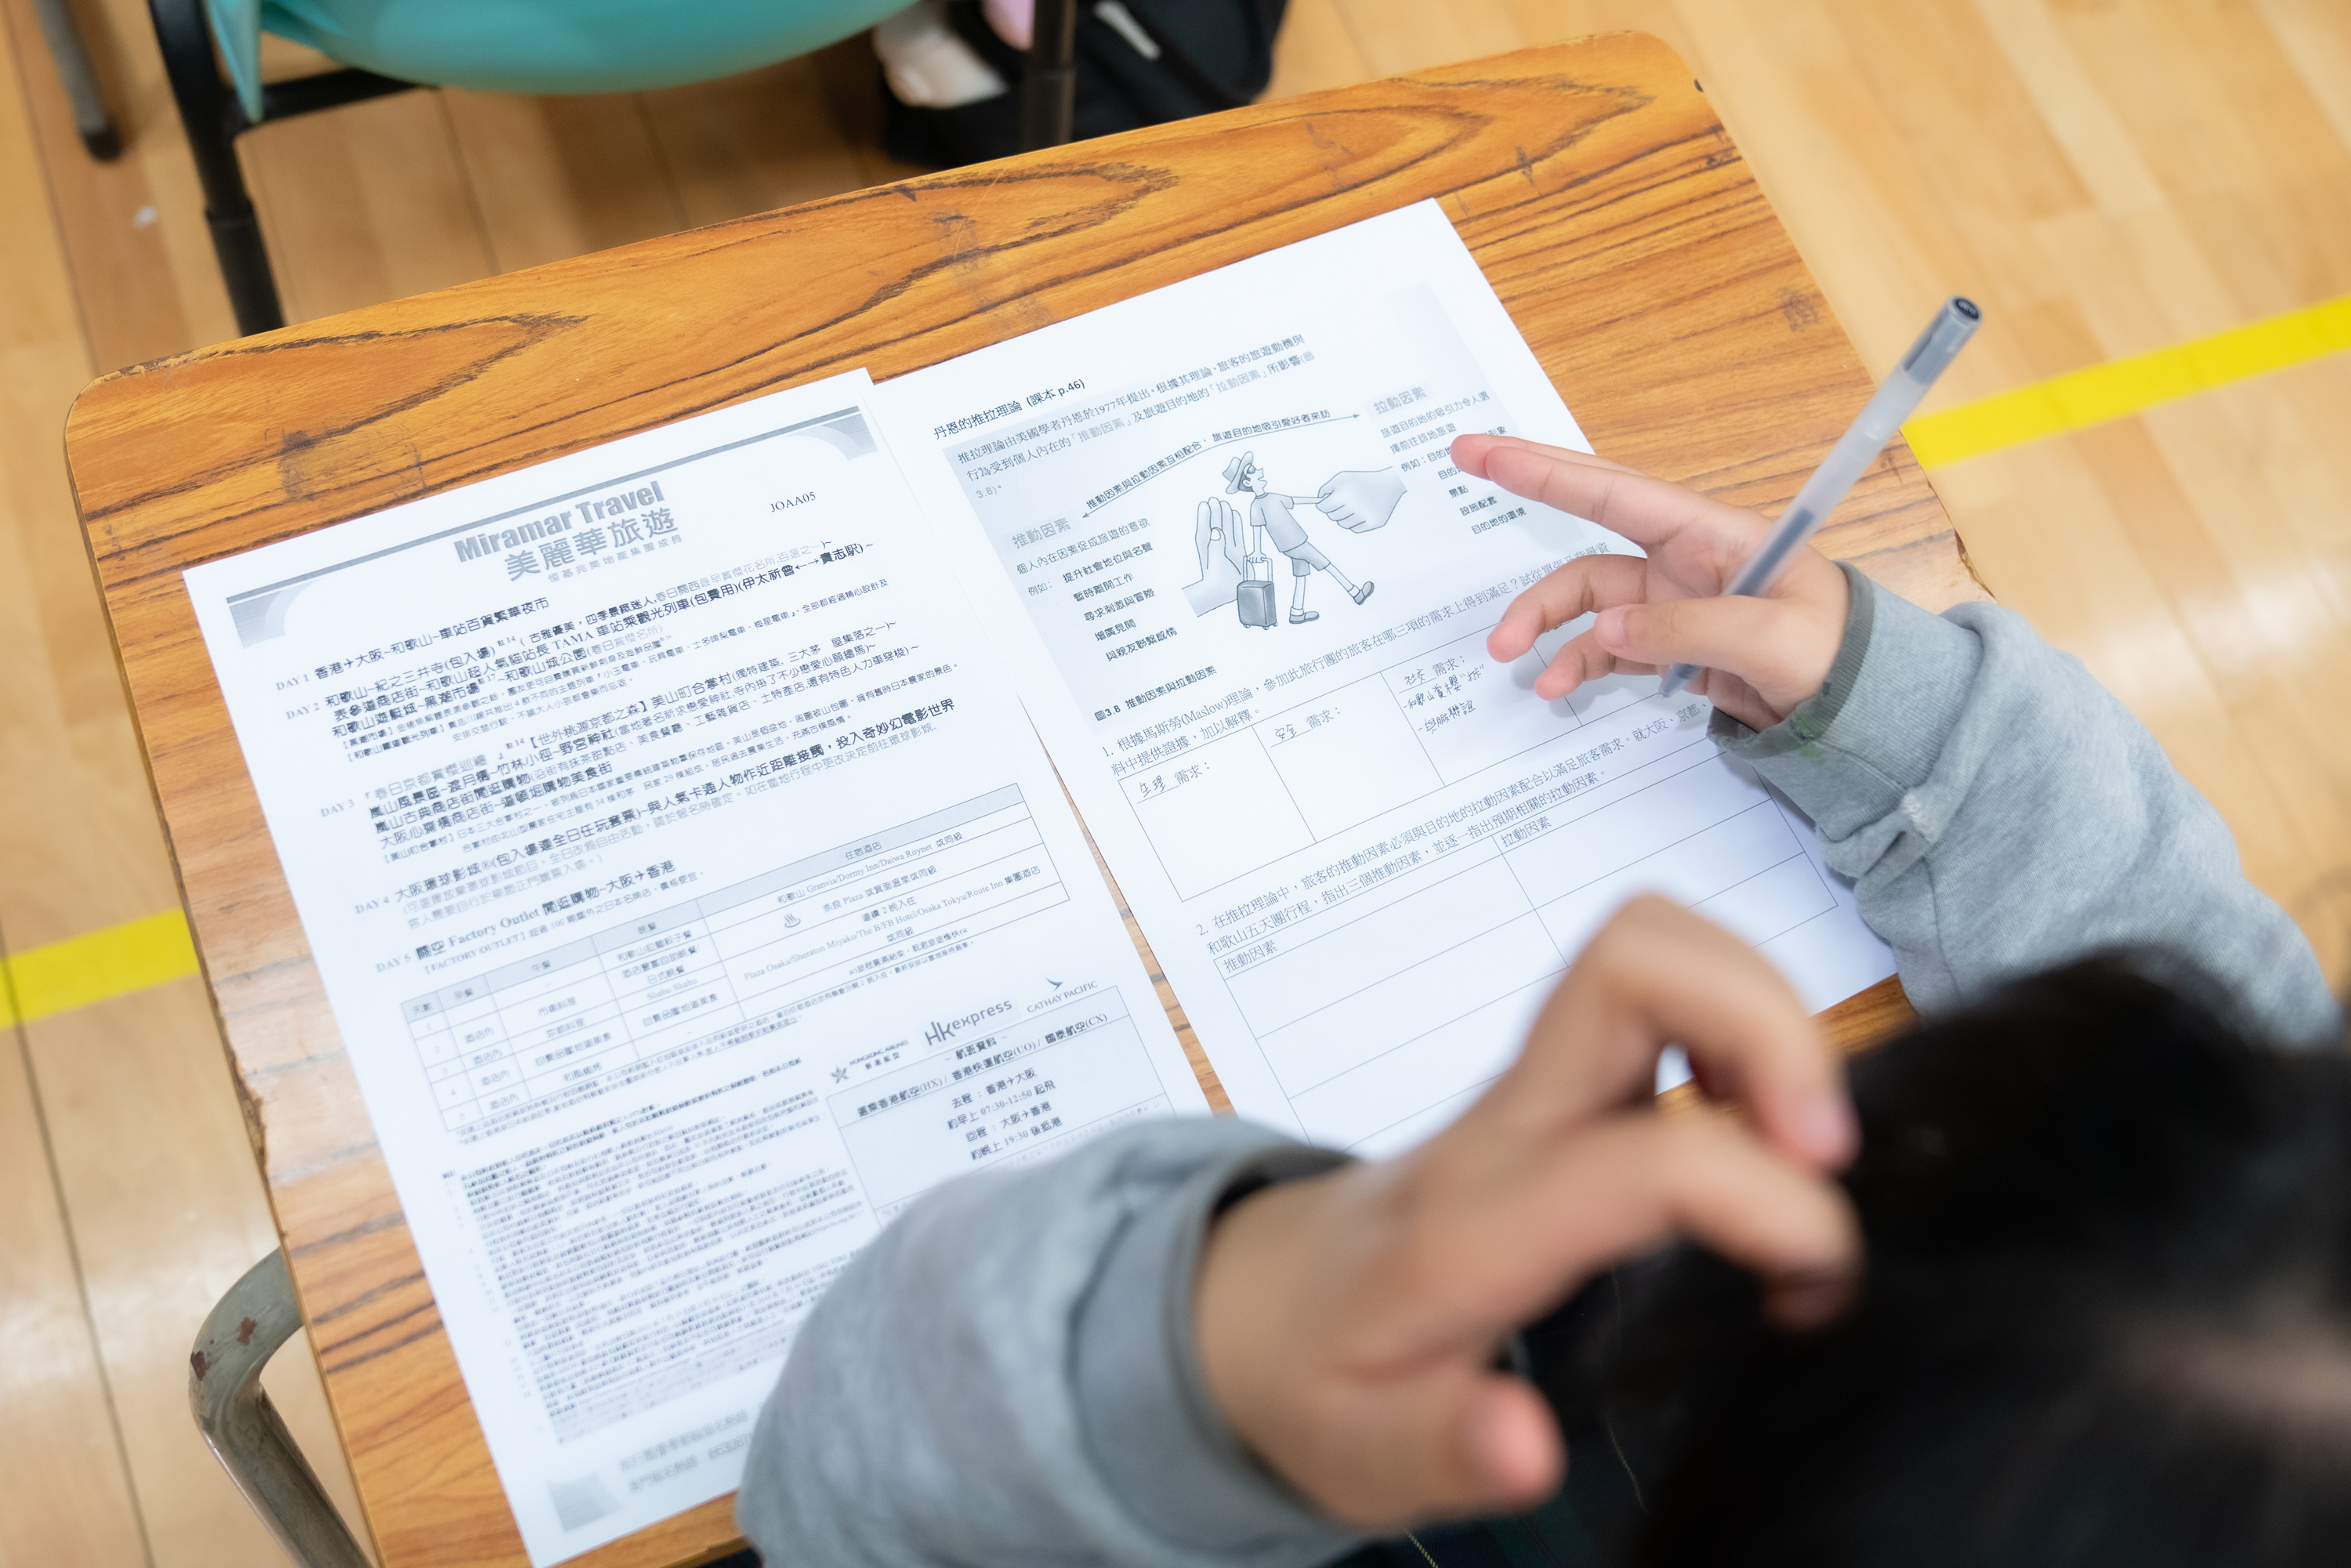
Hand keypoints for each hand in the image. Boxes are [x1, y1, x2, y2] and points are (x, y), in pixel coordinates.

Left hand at [1194, 899, 1860, 1528]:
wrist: (1254, 1307)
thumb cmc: (1321, 1376)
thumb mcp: (1360, 1453)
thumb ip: (1443, 1449)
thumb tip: (1526, 1443)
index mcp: (1474, 1223)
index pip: (1643, 1157)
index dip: (1766, 1199)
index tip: (1817, 1279)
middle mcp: (1508, 1119)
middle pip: (1634, 959)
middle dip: (1772, 1025)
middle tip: (1826, 1153)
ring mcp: (1535, 1080)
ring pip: (1653, 944)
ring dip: (1765, 1011)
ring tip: (1804, 1140)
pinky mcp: (1562, 1075)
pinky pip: (1660, 984)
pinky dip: (1742, 1021)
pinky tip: (1760, 1126)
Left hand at [1316, 469, 1407, 532]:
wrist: (1390, 484)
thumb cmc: (1364, 480)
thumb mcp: (1343, 477)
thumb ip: (1327, 487)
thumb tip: (1319, 500)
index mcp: (1345, 493)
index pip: (1324, 507)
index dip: (1322, 505)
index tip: (1325, 504)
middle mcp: (1355, 506)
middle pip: (1332, 516)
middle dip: (1333, 511)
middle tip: (1340, 504)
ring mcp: (1365, 516)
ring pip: (1343, 524)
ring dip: (1343, 518)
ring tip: (1350, 509)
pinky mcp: (1374, 522)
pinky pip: (1355, 529)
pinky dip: (1354, 523)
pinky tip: (1359, 514)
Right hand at [1454, 435, 1850, 730]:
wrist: (1861, 705)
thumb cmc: (1837, 651)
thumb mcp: (1770, 637)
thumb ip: (1683, 629)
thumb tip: (1604, 632)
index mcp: (1709, 534)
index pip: (1615, 491)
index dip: (1549, 469)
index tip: (1492, 449)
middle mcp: (1681, 558)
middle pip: (1586, 521)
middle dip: (1526, 494)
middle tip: (1465, 462)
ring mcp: (1670, 602)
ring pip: (1584, 598)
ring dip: (1543, 622)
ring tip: (1511, 655)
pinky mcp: (1668, 644)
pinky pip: (1603, 646)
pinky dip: (1574, 663)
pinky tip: (1557, 686)